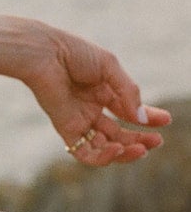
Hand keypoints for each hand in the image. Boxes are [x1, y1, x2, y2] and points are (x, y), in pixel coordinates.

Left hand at [0, 16, 169, 165]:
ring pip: (104, 147)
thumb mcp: (110, 69)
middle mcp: (92, 109)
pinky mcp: (66, 130)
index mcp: (104, 92)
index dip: (148, 118)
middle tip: (157, 141)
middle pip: (118, 133)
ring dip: (124, 151)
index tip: (166, 121)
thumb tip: (141, 119)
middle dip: (139, 139)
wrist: (46, 55)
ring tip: (141, 150)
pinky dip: (101, 156)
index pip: (129, 111)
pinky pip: (84, 152)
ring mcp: (79, 121)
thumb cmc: (76, 55)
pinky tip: (117, 150)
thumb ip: (127, 92)